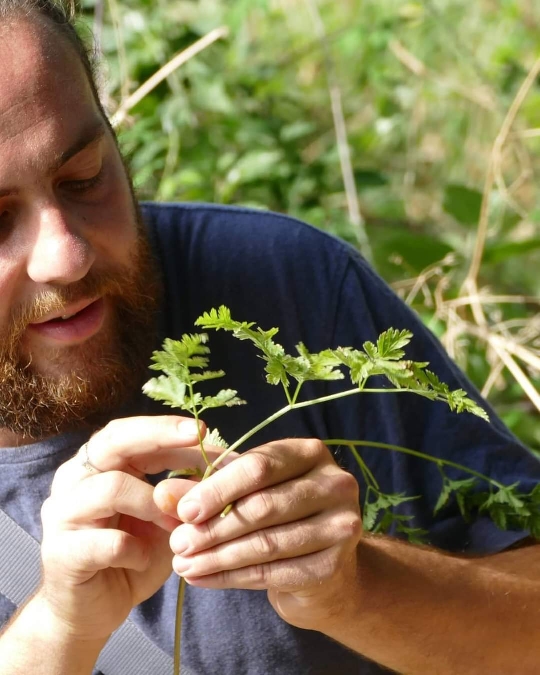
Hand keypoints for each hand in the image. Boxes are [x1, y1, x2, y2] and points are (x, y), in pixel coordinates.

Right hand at [38, 415, 209, 640]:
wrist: (91, 613)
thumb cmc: (131, 557)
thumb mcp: (164, 520)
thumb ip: (183, 493)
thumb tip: (221, 465)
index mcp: (98, 466)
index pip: (130, 433)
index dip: (166, 428)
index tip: (202, 429)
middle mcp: (74, 480)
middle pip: (113, 442)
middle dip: (158, 436)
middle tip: (194, 436)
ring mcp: (62, 514)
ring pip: (111, 487)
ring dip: (154, 503)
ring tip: (176, 523)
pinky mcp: (62, 553)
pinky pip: (108, 542)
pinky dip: (135, 550)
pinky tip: (141, 560)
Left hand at [155, 439, 361, 631]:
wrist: (322, 566)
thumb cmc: (278, 515)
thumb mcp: (247, 492)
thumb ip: (208, 490)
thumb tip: (163, 494)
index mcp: (311, 453)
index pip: (259, 466)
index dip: (217, 489)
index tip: (182, 510)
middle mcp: (335, 483)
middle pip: (263, 505)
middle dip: (214, 526)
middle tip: (177, 542)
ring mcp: (341, 525)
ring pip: (267, 542)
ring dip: (218, 556)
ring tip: (183, 564)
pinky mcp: (334, 566)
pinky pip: (273, 573)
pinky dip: (231, 577)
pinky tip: (203, 579)